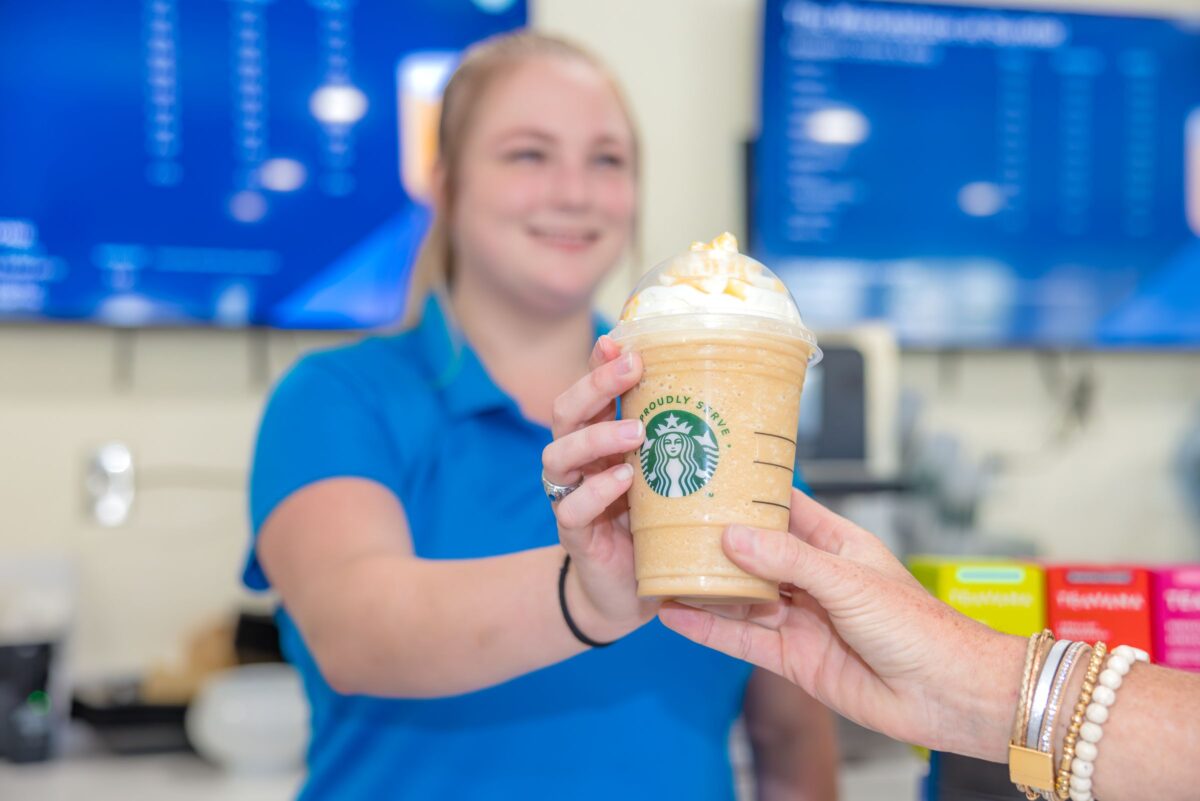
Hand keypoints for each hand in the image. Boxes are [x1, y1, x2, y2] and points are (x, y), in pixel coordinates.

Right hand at [542, 336, 657, 640]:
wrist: (628, 593)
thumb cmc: (654, 528)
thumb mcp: (670, 479)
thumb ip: (685, 446)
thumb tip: (745, 403)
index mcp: (601, 441)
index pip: (590, 392)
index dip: (599, 364)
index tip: (620, 341)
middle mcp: (579, 464)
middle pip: (566, 412)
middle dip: (594, 385)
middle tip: (630, 369)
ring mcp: (571, 497)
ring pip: (559, 454)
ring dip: (596, 436)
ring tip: (635, 430)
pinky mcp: (575, 535)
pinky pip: (572, 508)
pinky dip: (596, 492)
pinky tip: (623, 480)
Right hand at [658, 490, 1023, 760]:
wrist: (944, 694)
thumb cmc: (916, 625)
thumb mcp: (847, 579)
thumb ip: (788, 559)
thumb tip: (733, 536)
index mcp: (835, 543)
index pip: (785, 507)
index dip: (750, 491)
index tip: (711, 472)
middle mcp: (813, 577)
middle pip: (754, 552)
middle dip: (716, 539)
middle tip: (669, 521)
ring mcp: (801, 618)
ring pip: (742, 597)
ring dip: (705, 585)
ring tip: (659, 567)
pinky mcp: (794, 659)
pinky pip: (742, 640)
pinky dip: (708, 629)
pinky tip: (674, 616)